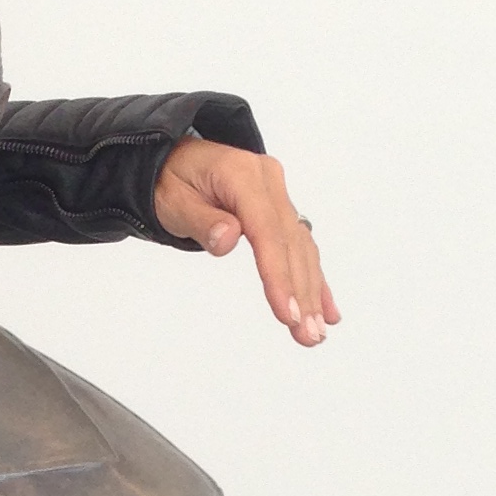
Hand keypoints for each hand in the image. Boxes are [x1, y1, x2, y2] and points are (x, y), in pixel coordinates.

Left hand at [155, 139, 337, 345]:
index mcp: (243, 174)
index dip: (278, 275)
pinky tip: (325, 309)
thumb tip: (227, 238)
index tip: (286, 312)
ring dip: (311, 292)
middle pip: (290, 244)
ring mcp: (277, 195)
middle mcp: (268, 182)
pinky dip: (312, 279)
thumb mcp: (173, 201)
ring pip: (301, 249)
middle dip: (301, 293)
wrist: (170, 161)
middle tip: (308, 334)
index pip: (267, 231)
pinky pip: (300, 246)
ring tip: (316, 332)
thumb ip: (202, 221)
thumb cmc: (169, 180)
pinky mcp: (279, 210)